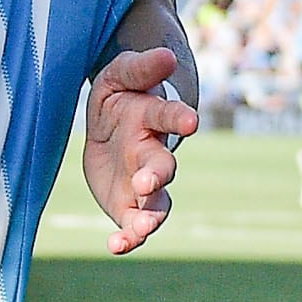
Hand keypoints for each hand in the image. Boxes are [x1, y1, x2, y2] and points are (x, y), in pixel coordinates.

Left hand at [79, 44, 197, 254]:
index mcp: (153, 116)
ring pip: (155, 203)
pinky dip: (129, 238)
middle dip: (158, 173)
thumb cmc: (121, 93)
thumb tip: (166, 55)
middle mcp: (153, 152)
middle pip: (163, 165)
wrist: (110, 124)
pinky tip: (116, 246)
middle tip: (150, 180)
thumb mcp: (122, 73)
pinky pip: (133, 225)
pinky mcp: (129, 204)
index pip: (168, 115)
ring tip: (141, 228)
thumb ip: (142, 67)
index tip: (191, 121)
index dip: (179, 118)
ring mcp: (144, 182)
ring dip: (150, 217)